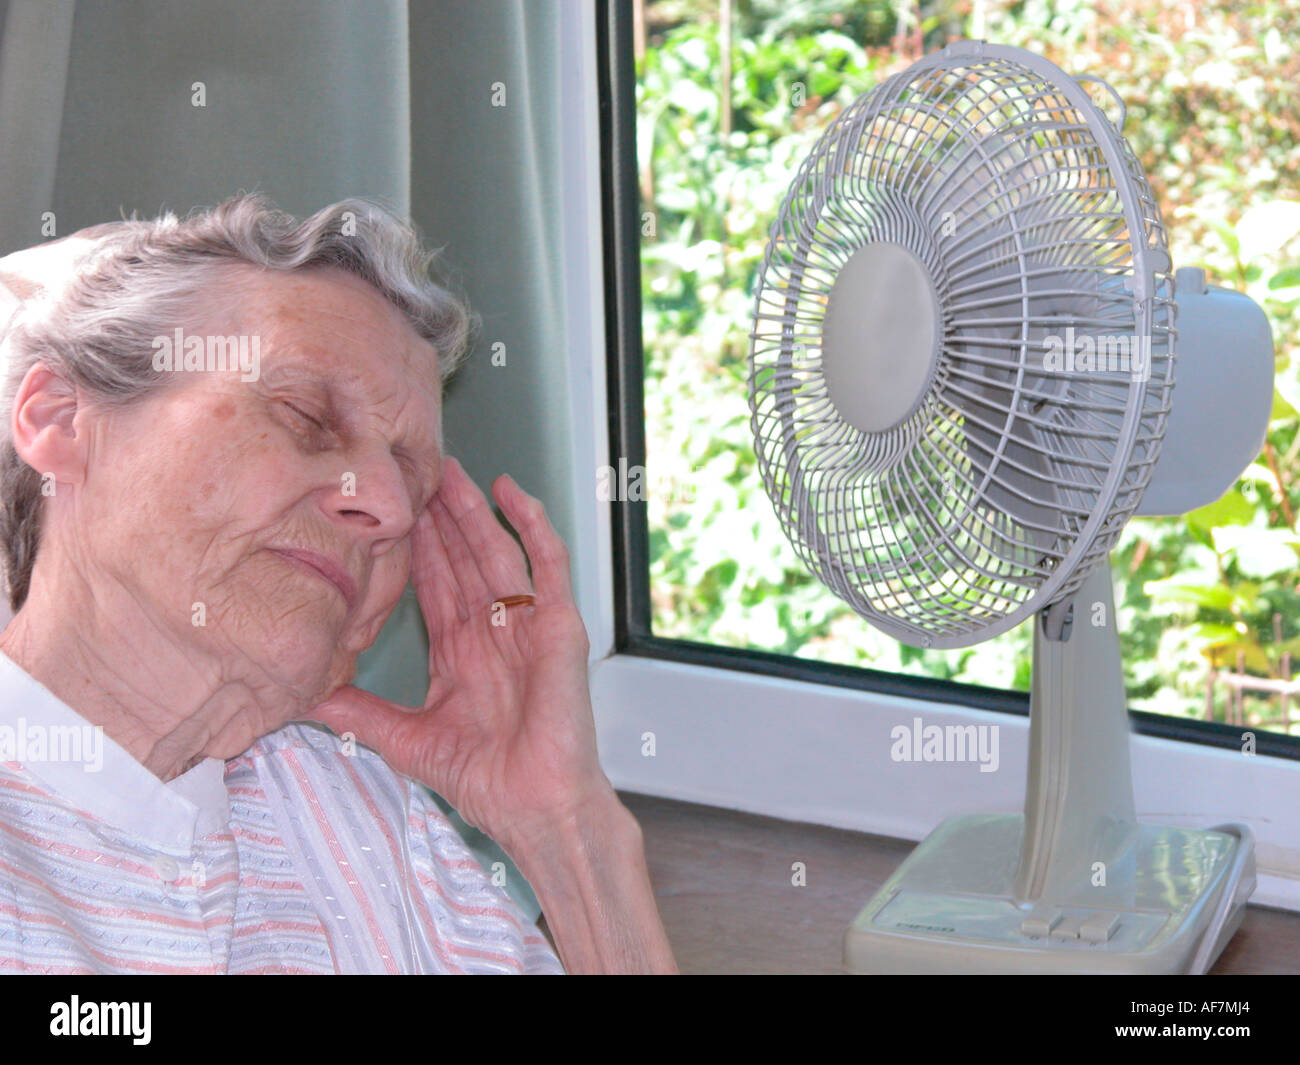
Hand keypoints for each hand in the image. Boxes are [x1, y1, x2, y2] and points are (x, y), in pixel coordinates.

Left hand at [304, 455, 613, 843]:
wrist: (533, 804)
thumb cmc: (486, 779)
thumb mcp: (405, 738)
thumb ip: (359, 711)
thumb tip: (305, 696)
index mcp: (460, 652)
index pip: (432, 584)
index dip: (411, 547)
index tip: (385, 511)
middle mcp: (492, 631)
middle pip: (461, 558)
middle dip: (438, 517)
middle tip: (413, 471)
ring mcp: (526, 624)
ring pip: (496, 551)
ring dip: (473, 510)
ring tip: (449, 471)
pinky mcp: (558, 624)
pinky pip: (548, 563)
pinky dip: (533, 525)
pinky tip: (512, 491)